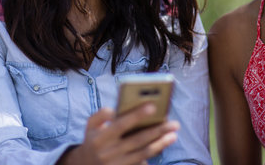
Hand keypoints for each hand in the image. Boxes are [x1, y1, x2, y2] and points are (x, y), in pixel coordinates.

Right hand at [61, 104, 178, 164]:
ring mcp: (118, 164)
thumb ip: (100, 115)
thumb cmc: (93, 140)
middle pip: (138, 140)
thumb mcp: (90, 126)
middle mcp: (109, 152)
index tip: (152, 106)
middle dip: (157, 131)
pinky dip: (154, 153)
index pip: (120, 124)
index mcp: (100, 138)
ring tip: (173, 135)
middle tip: (174, 124)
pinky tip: (163, 145)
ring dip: (161, 144)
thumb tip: (114, 110)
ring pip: (144, 153)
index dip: (136, 116)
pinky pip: (142, 163)